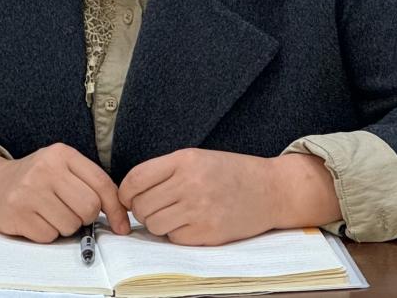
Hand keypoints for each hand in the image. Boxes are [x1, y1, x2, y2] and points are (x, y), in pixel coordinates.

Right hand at [0, 143, 129, 241]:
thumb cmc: (36, 179)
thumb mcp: (62, 168)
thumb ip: (89, 183)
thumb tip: (120, 215)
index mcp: (61, 154)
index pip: (101, 183)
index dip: (115, 208)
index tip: (121, 225)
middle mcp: (45, 169)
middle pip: (88, 207)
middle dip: (85, 217)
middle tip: (71, 212)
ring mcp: (29, 191)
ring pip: (70, 225)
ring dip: (65, 226)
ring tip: (49, 212)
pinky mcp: (17, 214)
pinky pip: (49, 236)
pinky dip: (47, 233)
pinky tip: (36, 219)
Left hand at [117, 148, 281, 244]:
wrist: (271, 190)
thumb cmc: (232, 173)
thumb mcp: (198, 158)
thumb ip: (166, 171)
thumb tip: (130, 194)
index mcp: (185, 159)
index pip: (137, 178)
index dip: (125, 192)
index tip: (127, 197)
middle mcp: (190, 183)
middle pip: (142, 205)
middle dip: (142, 209)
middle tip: (157, 207)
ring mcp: (199, 209)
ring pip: (154, 224)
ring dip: (158, 223)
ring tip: (174, 215)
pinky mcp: (207, 233)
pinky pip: (173, 238)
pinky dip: (176, 234)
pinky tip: (191, 223)